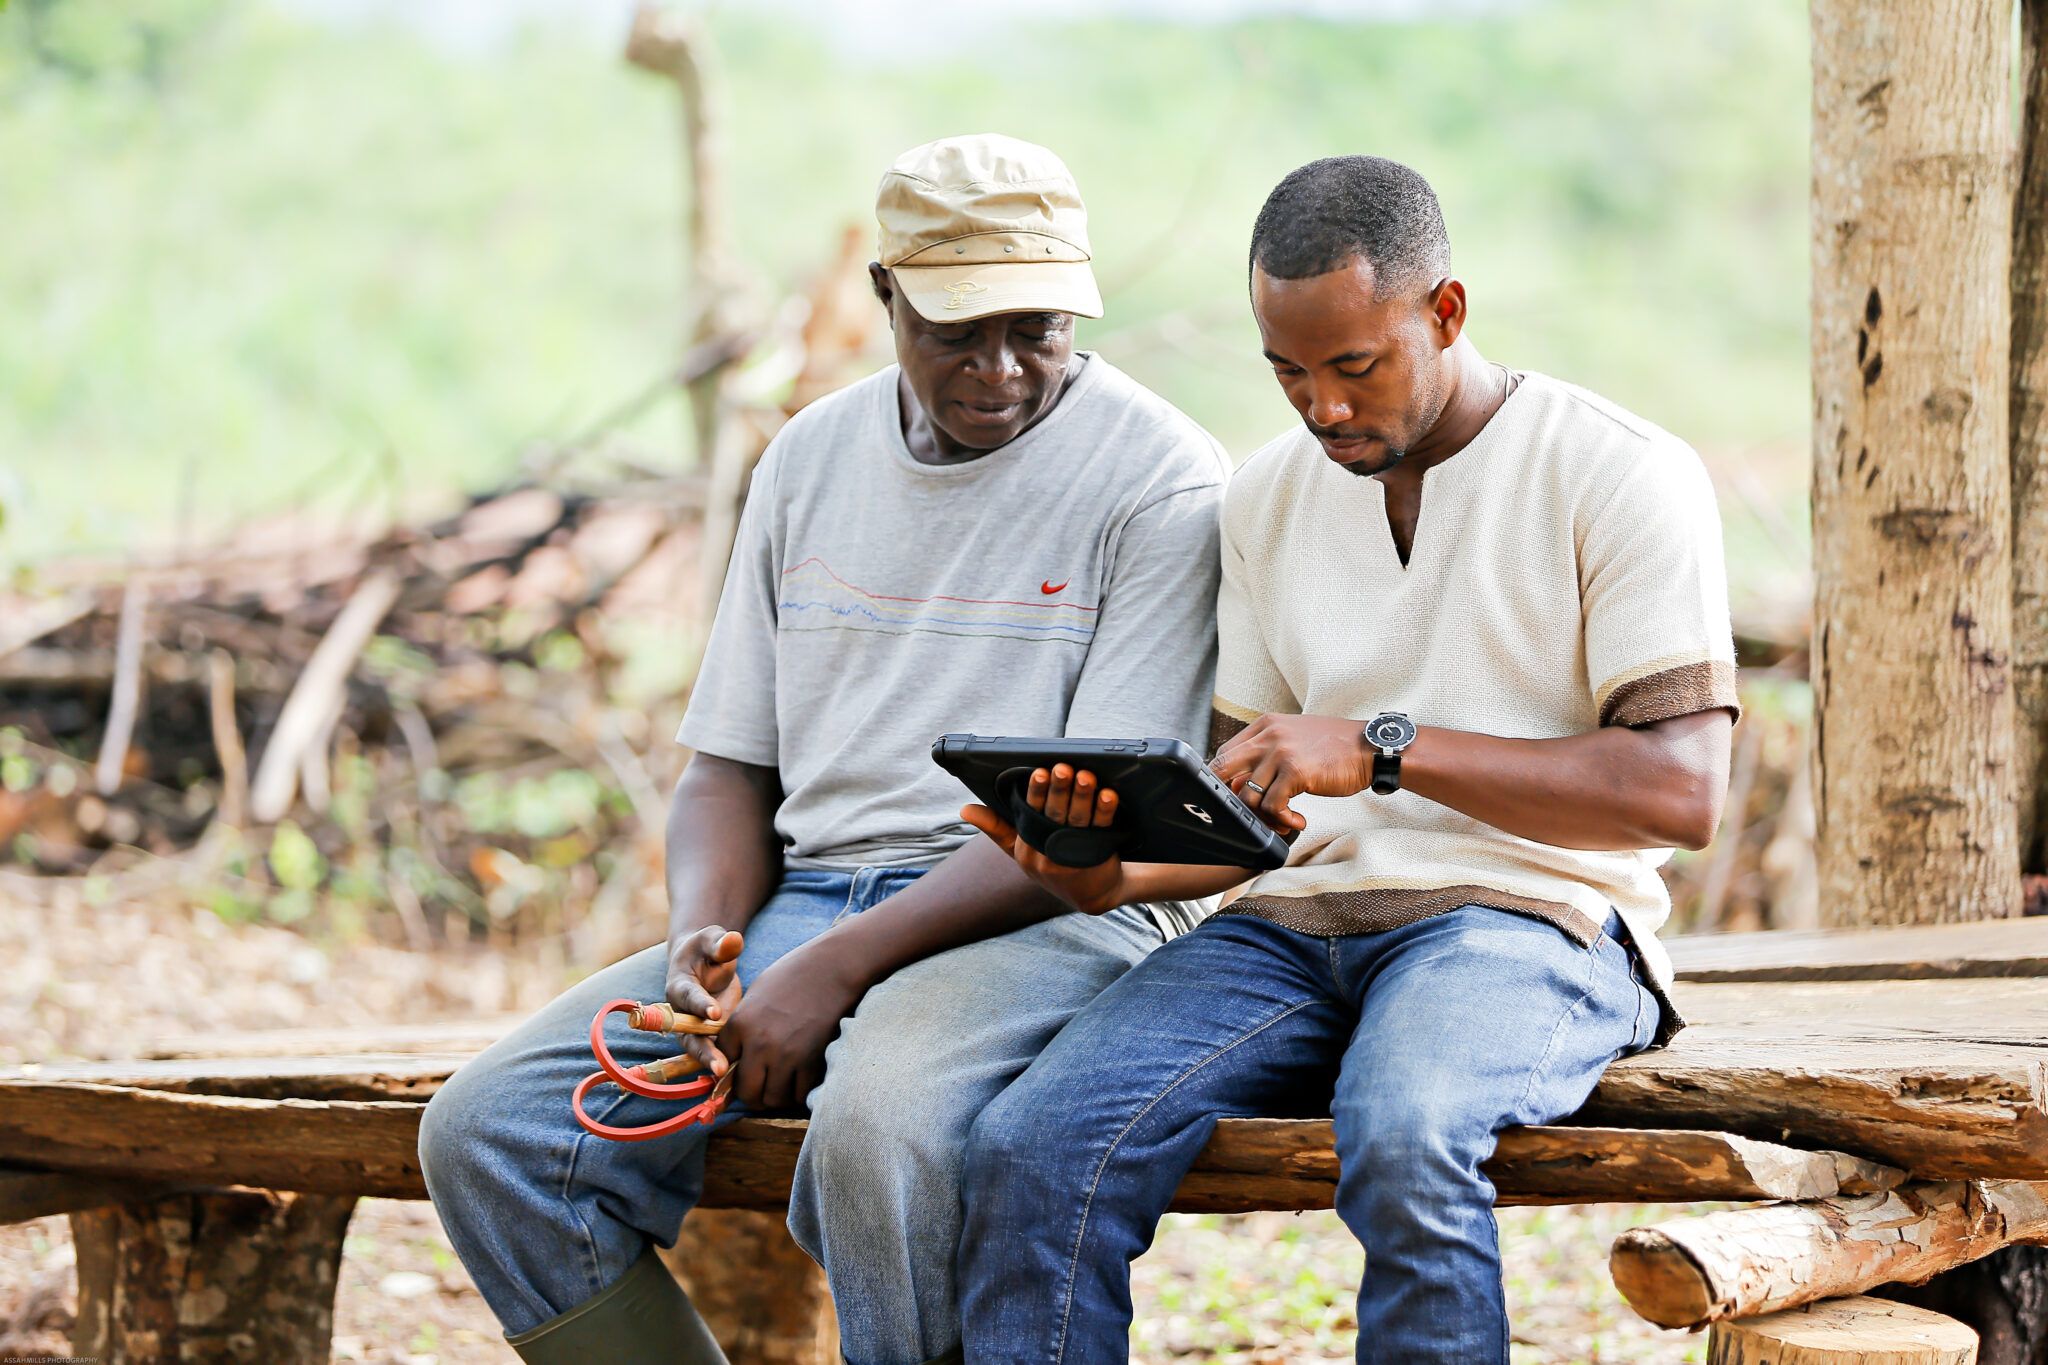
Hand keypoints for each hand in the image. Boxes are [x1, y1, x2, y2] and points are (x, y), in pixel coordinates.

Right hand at [663, 924, 744, 1076]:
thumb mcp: (713, 939)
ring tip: (728, 1077)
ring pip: (701, 1049)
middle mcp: (682, 1012)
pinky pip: (715, 1051)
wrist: (704, 961)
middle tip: (719, 1065)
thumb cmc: (708, 948)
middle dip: (704, 1051)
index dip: (700, 1005)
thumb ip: (721, 943)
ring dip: (713, 1063)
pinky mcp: (711, 1035)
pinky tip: (740, 1078)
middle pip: (689, 1035)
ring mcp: (695, 1027)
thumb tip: (733, 940)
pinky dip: (725, 1064)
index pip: (688, 997)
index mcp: (679, 985)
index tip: (715, 1013)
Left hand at [718, 940, 864, 1109]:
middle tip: (762, 1086)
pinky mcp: (812, 1061)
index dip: (729, 1072)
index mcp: (740, 1024)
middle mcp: (759, 1044)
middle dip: (752, 1094)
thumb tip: (734, 1056)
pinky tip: (801, 1080)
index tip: (740, 1071)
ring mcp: (787, 1055)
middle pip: (746, 1092)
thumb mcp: (756, 996)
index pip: (722, 1065)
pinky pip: (799, 1094)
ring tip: (783, 1082)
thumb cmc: (793, 975)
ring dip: (777, 1095)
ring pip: (772, 1099)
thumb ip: (743, 1027)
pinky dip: (799, 1092)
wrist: (832, 967)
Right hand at [961, 763, 1127, 914]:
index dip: (1035, 794)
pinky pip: (1102, 830)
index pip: (1030, 815)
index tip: (1038, 773)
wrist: (1091, 895)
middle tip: (1063, 768)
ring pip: (1079, 821)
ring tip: (1086, 776)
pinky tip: (1108, 795)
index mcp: (1026, 847)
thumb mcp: (1019, 850)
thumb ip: (995, 828)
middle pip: (1055, 816)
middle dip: (1060, 790)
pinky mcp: (1099, 856)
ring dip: (1083, 797)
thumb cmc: (1052, 863)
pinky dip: (1105, 811)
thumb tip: (964, 810)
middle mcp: (1048, 854)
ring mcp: (1074, 857)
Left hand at [1211, 714, 1376, 831]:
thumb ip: (1266, 755)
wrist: (1370, 748)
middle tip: (1249, 813)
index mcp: (1265, 725)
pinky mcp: (1296, 772)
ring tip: (1282, 822)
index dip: (1225, 780)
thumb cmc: (1334, 748)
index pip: (1224, 753)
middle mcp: (1268, 735)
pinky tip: (1297, 821)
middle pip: (1222, 769)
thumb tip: (1238, 785)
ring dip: (1262, 816)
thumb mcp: (1293, 739)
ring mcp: (1281, 752)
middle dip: (1229, 797)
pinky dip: (1282, 820)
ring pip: (1246, 795)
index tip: (1238, 797)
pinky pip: (1272, 806)